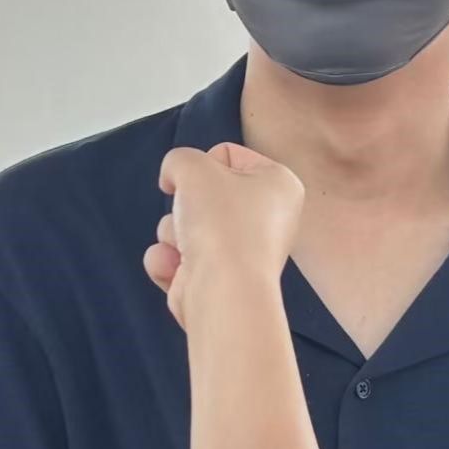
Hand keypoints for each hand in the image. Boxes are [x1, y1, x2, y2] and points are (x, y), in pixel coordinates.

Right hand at [143, 143, 303, 326]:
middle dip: (184, 205)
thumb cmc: (221, 224)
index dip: (203, 164)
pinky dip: (169, 262)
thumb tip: (173, 179)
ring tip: (189, 248)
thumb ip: (179, 159)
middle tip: (193, 215)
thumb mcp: (193, 165)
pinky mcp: (215, 281)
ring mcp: (240, 253)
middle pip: (200, 194)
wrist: (224, 293)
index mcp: (279, 184)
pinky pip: (176, 257)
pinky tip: (178, 269)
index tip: (201, 181)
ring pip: (183, 224)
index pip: (226, 155)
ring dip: (174, 232)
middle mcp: (266, 219)